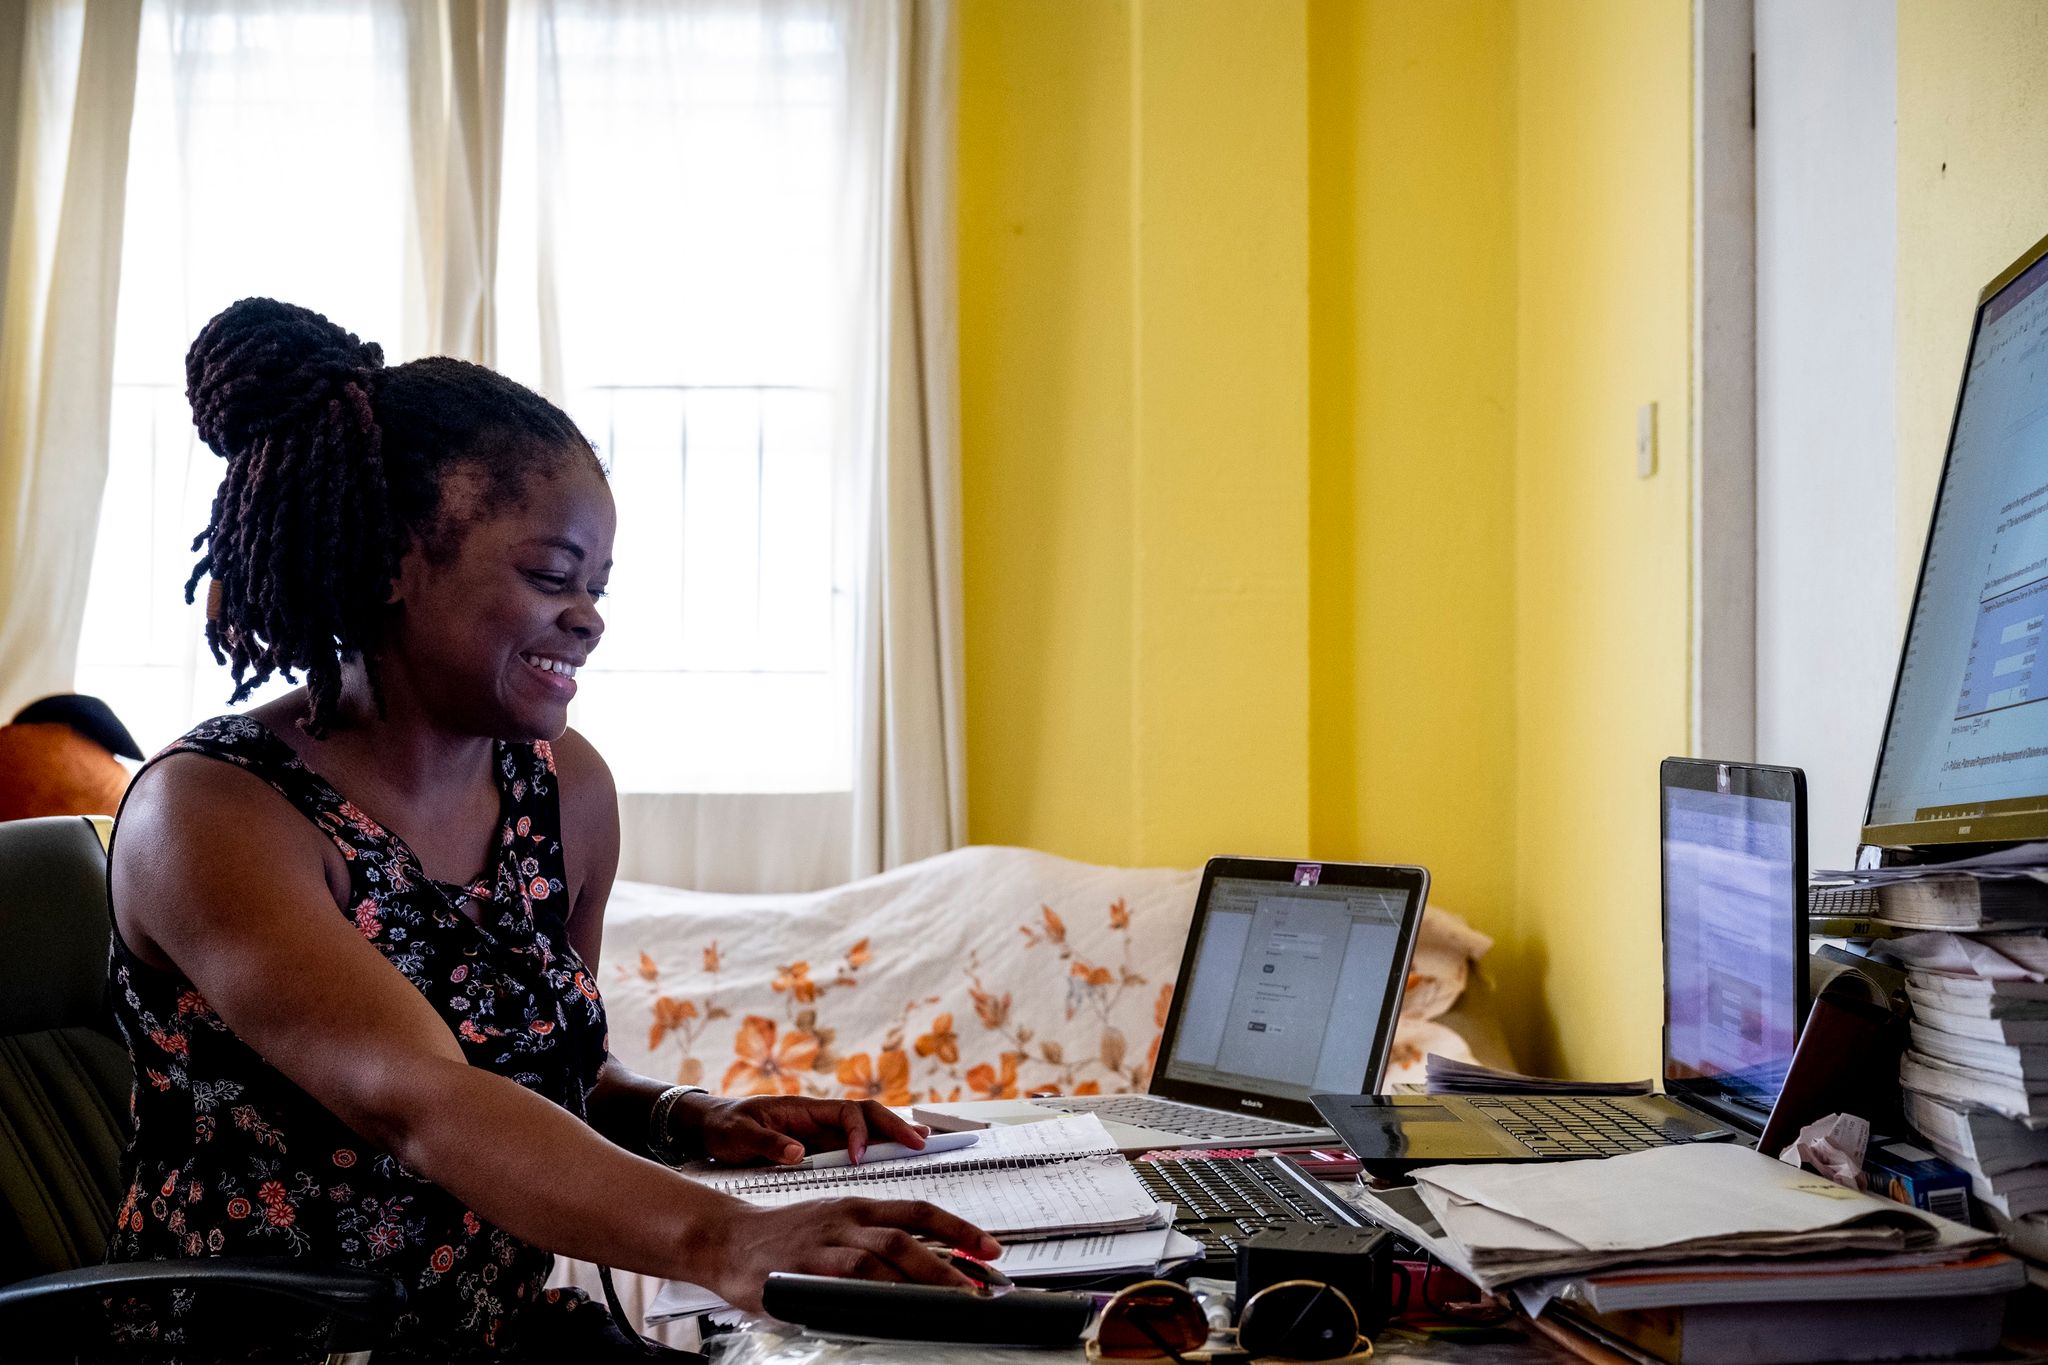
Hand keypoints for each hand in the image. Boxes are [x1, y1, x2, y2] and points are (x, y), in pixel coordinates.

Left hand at [683, 1095, 931, 1165]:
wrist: (710, 1127)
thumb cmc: (724, 1127)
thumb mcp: (739, 1135)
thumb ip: (767, 1144)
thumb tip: (798, 1154)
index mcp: (804, 1110)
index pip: (846, 1114)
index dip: (858, 1133)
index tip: (858, 1157)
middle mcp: (819, 1118)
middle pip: (868, 1115)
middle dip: (895, 1126)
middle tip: (922, 1141)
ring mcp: (821, 1132)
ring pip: (867, 1128)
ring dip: (894, 1134)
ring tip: (924, 1142)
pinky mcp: (819, 1147)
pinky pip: (855, 1144)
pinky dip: (879, 1147)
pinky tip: (898, 1153)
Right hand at [706, 1197, 1000, 1313]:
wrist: (726, 1238)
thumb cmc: (783, 1237)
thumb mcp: (833, 1226)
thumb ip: (871, 1244)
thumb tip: (919, 1271)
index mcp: (858, 1206)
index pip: (919, 1211)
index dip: (959, 1228)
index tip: (990, 1247)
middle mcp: (847, 1218)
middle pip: (909, 1232)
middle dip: (953, 1256)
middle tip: (982, 1282)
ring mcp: (826, 1240)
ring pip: (884, 1252)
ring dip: (924, 1275)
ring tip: (953, 1297)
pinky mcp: (803, 1265)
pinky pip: (847, 1274)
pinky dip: (877, 1287)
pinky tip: (897, 1302)